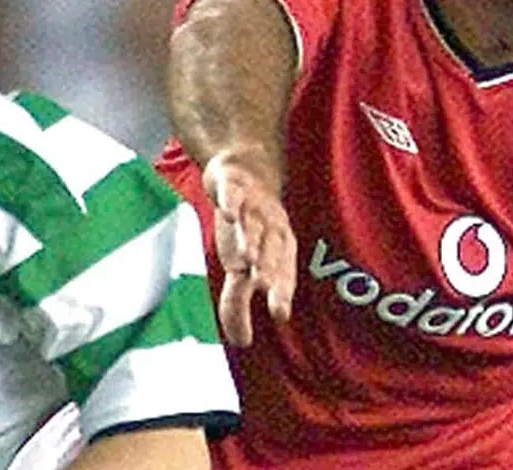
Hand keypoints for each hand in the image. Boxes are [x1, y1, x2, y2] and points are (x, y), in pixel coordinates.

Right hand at [202, 149, 295, 345]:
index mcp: (276, 250)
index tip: (278, 314)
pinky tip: (231, 214)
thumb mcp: (242, 266)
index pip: (281, 274)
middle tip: (265, 286)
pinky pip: (233, 194)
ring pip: (252, 224)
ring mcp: (251, 206)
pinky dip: (232, 203)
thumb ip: (239, 304)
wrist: (245, 170)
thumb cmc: (248, 226)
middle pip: (268, 250)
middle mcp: (268, 229)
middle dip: (268, 267)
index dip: (281, 292)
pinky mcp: (233, 185)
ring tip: (247, 257)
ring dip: (251, 239)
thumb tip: (241, 343)